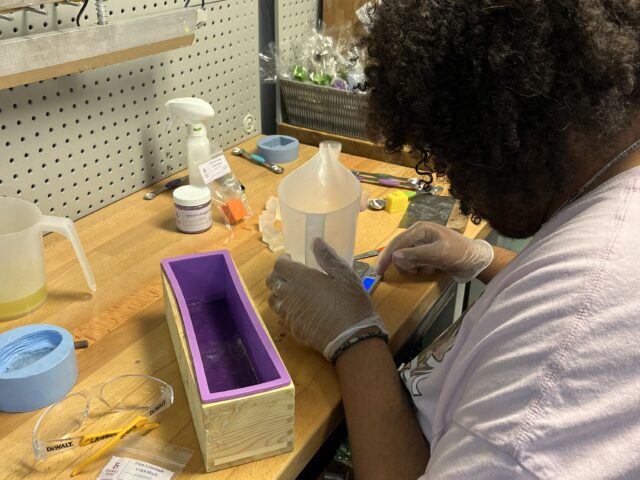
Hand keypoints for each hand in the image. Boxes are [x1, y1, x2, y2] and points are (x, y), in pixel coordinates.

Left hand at [267, 238, 387, 360]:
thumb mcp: (345, 276)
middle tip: (289, 274)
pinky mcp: (292, 328)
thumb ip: (328, 257)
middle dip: (277, 275)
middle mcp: (289, 295)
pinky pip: (280, 316)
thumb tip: (315, 241)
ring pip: (273, 300)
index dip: (283, 260)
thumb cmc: (351, 303)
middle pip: (271, 281)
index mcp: (301, 278)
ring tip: (291, 292)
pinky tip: (297, 309)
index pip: (279, 265)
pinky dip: (284, 310)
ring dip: (278, 293)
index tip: (291, 259)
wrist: (351, 338)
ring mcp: (289, 313)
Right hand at [377, 222, 493, 282]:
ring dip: (414, 267)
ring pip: (405, 259)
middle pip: (399, 251)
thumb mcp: (437, 254)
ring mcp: (421, 244)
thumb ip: (415, 255)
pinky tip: (431, 268)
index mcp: (420, 229)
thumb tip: (394, 256)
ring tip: (428, 268)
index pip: (396, 243)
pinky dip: (420, 268)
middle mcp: (418, 234)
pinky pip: (414, 262)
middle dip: (406, 263)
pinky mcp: (425, 253)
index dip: (386, 257)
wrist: (476, 261)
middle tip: (417, 270)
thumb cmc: (458, 253)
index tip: (379, 271)